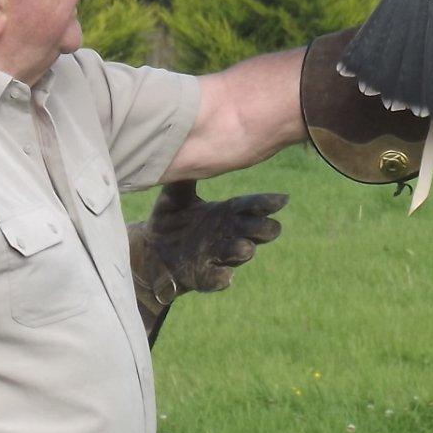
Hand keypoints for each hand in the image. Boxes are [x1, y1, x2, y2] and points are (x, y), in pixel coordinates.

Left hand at [137, 181, 288, 302]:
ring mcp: (217, 256)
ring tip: (246, 248)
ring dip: (242, 251)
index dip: (266, 204)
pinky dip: (221, 278)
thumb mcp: (173, 197)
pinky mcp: (203, 276)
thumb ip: (184, 180)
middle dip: (263, 230)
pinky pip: (215, 279)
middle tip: (272, 227)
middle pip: (254, 231)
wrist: (150, 252)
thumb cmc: (168, 220)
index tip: (283, 200)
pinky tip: (226, 276)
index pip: (250, 206)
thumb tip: (190, 154)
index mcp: (225, 213)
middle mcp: (227, 234)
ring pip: (238, 253)